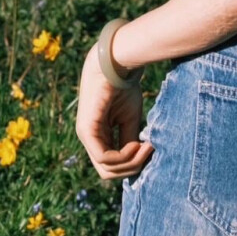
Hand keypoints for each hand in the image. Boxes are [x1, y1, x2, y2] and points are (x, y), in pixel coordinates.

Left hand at [76, 43, 153, 181]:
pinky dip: (123, 155)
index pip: (111, 165)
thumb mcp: (130, 119)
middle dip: (131, 167)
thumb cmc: (123, 86)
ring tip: (147, 146)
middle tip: (149, 151)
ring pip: (106, 168)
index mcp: (98, 136)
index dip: (132, 164)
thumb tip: (136, 164)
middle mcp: (88, 139)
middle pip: (108, 172)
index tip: (150, 149)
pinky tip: (137, 145)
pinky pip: (104, 156)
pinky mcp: (87, 130)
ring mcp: (85, 135)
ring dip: (130, 162)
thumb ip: (129, 141)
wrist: (115, 63)